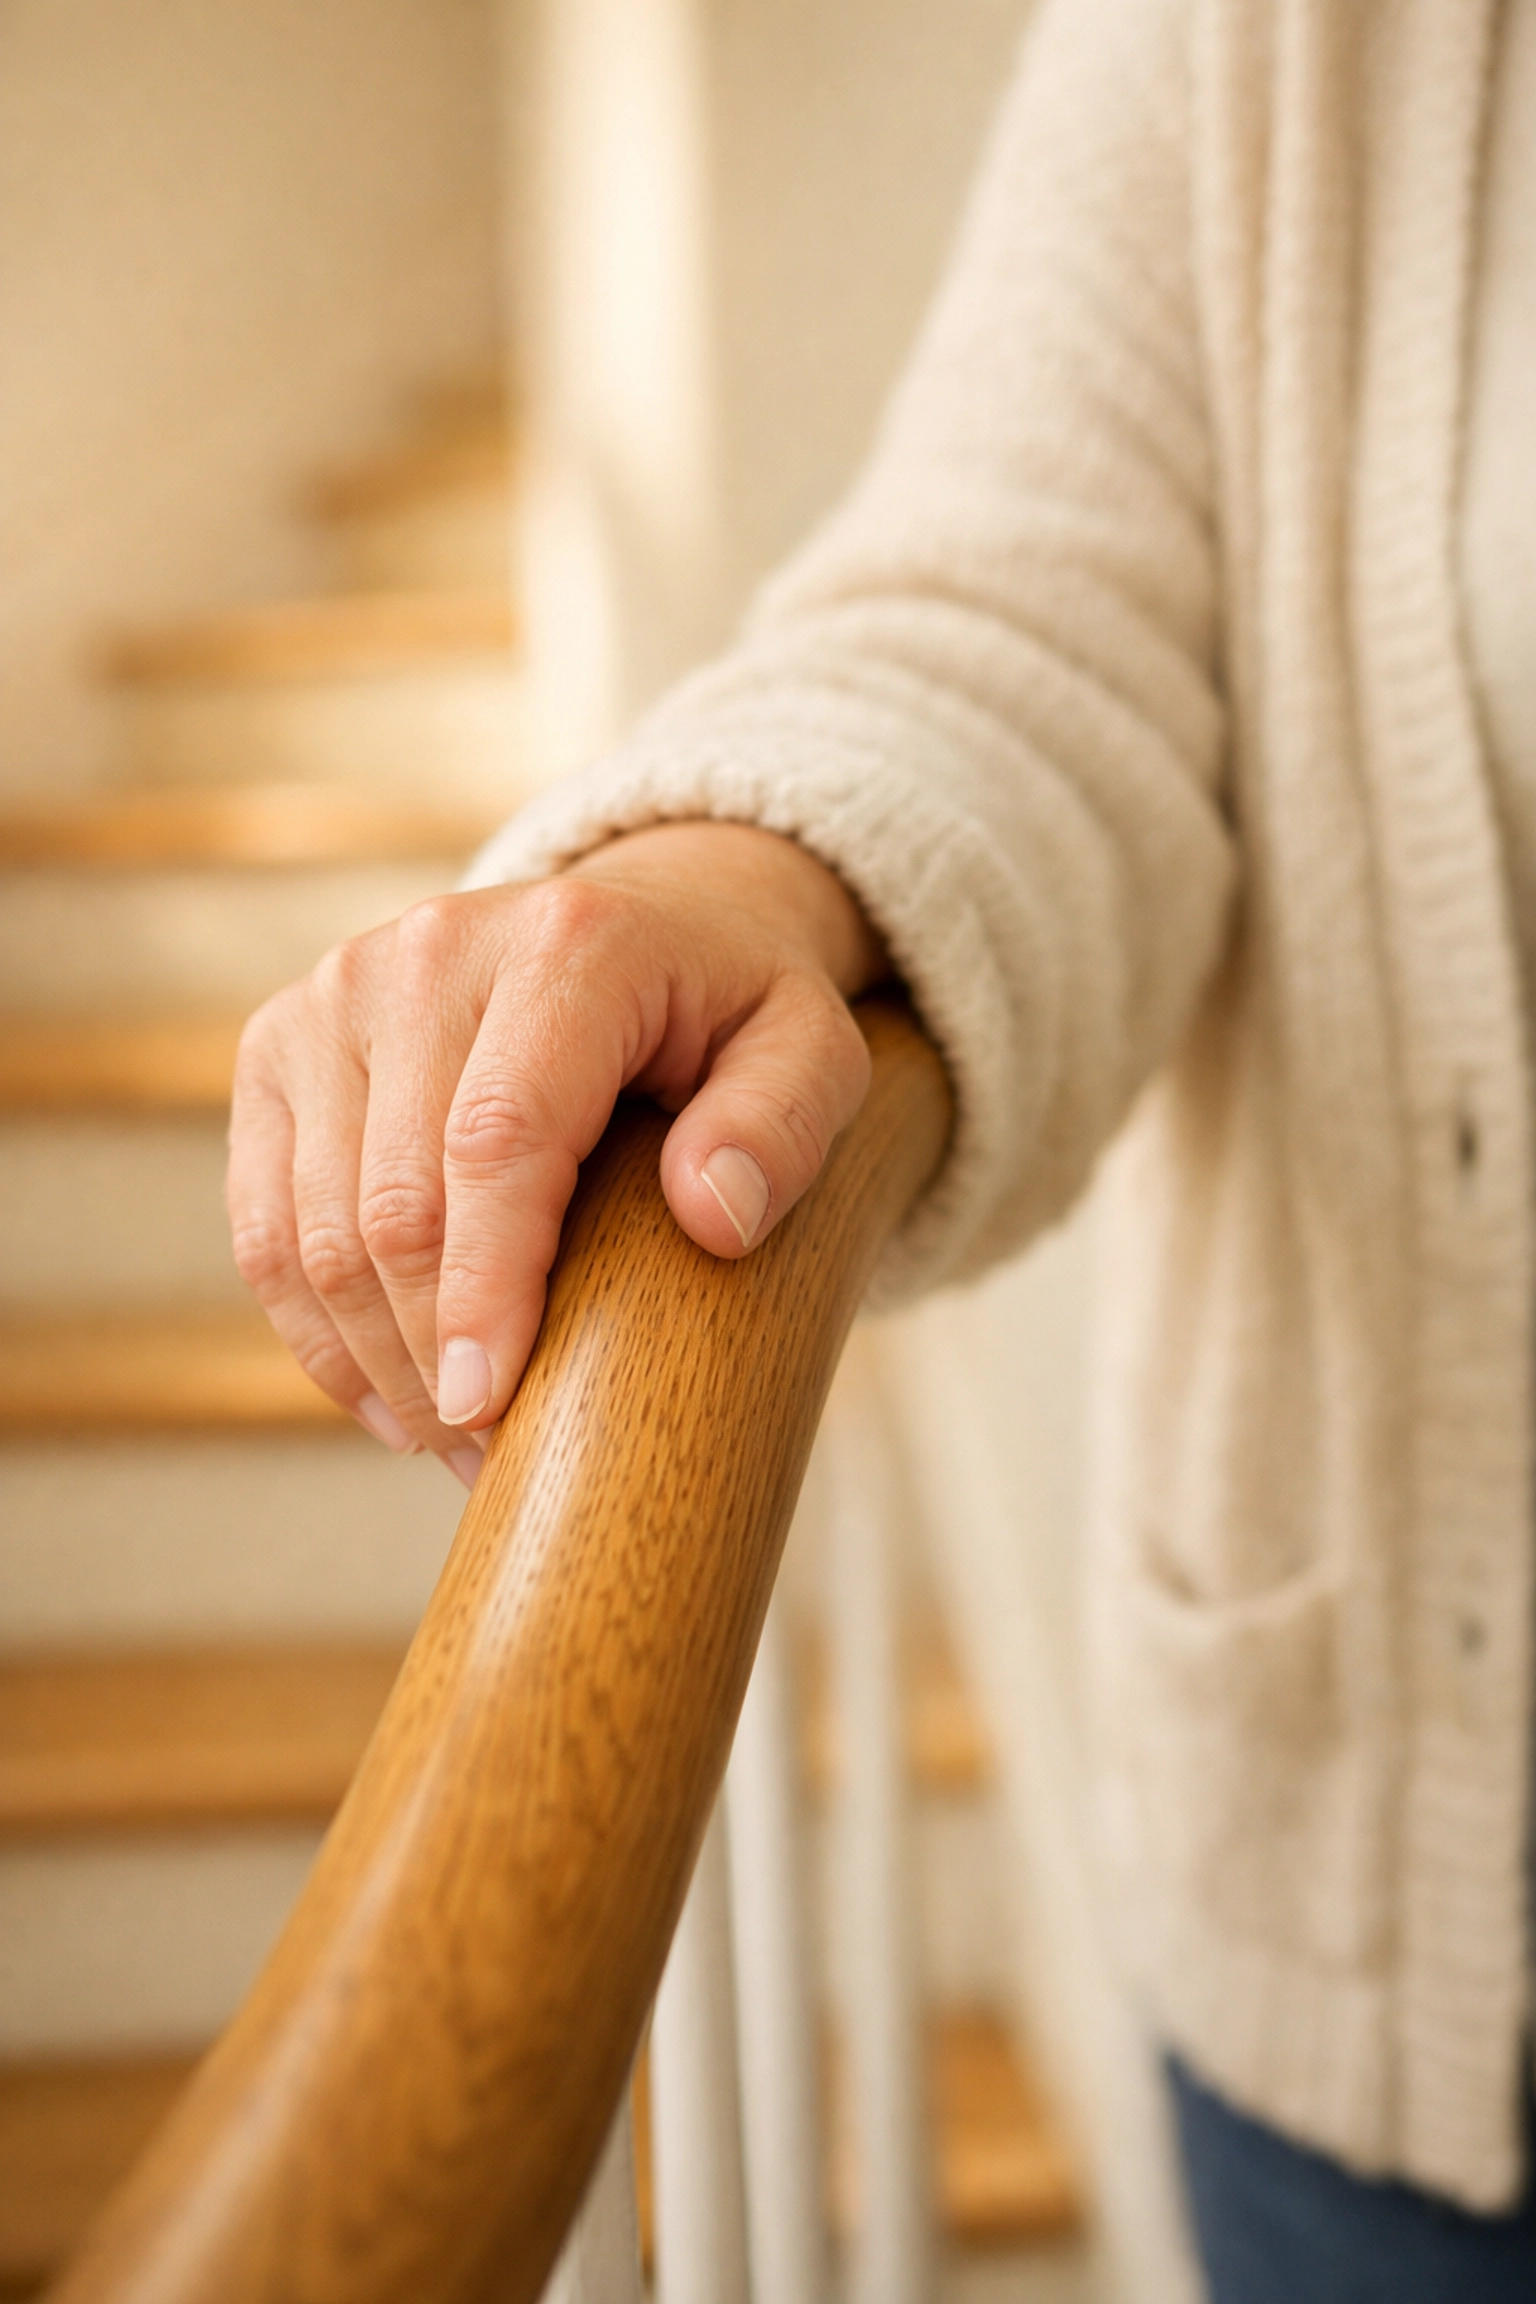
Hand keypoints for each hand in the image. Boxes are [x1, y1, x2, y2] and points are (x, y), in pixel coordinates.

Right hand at [226, 822, 885, 1483]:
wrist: (637, 928)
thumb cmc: (728, 1014)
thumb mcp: (811, 1051)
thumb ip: (782, 1123)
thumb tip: (715, 1216)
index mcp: (566, 946)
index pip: (497, 1138)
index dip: (484, 1285)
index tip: (490, 1405)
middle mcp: (428, 952)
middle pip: (393, 1199)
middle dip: (435, 1354)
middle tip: (502, 1456)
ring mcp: (337, 994)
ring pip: (313, 1227)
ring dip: (377, 1362)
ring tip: (457, 1443)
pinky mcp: (280, 1045)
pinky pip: (265, 1225)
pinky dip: (318, 1332)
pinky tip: (389, 1397)